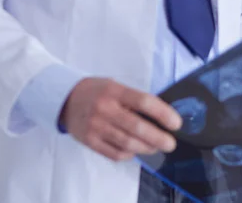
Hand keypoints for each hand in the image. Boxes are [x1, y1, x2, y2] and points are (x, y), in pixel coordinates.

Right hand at [60, 77, 182, 160]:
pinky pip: (114, 153)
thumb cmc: (98, 91)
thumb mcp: (117, 86)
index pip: (144, 102)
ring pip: (127, 143)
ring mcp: (95, 126)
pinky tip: (136, 150)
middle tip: (171, 143)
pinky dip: (129, 154)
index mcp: (115, 91)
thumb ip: (136, 100)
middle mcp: (105, 109)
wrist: (65, 99)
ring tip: (156, 147)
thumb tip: (163, 116)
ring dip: (147, 148)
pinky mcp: (89, 141)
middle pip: (137, 127)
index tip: (176, 123)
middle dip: (159, 138)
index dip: (163, 114)